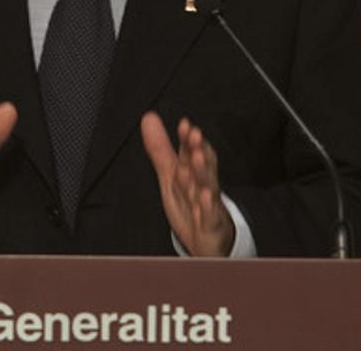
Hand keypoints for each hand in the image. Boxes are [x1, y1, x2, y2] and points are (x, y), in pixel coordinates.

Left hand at [140, 112, 234, 256]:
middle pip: (200, 166)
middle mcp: (203, 186)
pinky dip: (209, 208)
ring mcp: (210, 206)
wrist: (208, 242)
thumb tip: (148, 118)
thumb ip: (160, 149)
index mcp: (193, 173)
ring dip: (203, 172)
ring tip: (197, 157)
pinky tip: (205, 197)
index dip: (187, 139)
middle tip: (193, 134)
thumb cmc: (190, 205)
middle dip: (197, 149)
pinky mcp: (212, 227)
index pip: (191, 153)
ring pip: (207, 187)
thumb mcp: (171, 176)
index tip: (184, 125)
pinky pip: (211, 217)